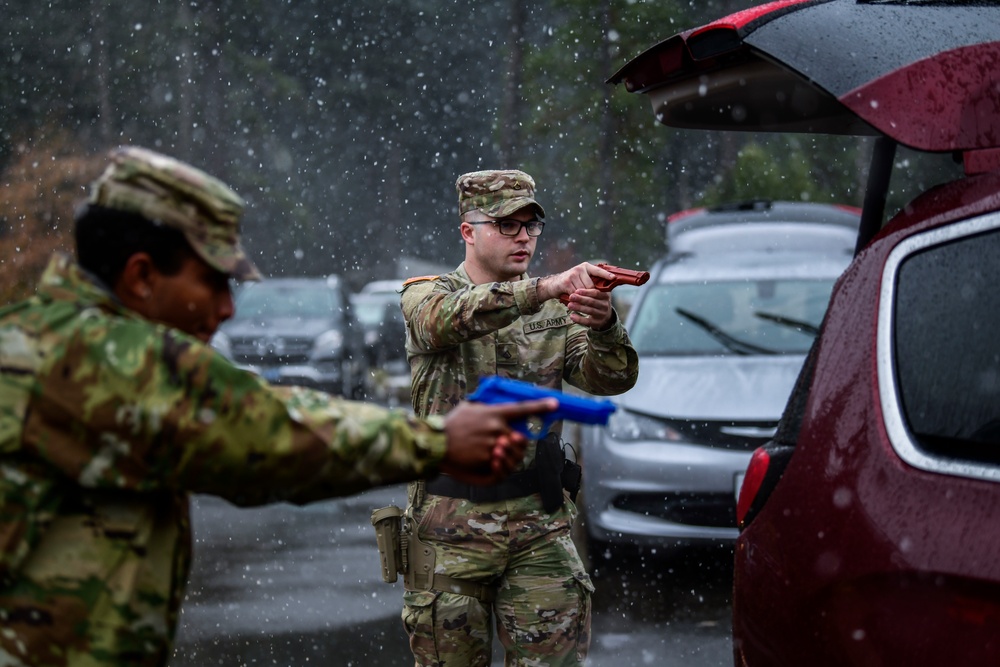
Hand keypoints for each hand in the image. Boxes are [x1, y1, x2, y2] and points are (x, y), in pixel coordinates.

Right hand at [440, 398, 557, 484]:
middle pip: (519, 436)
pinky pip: (501, 463)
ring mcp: (493, 444)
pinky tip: (486, 459)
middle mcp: (497, 427)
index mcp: (493, 413)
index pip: (522, 408)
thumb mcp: (468, 408)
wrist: (436, 443)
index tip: (555, 404)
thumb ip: (484, 405)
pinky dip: (497, 463)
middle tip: (504, 443)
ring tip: (493, 452)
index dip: (541, 406)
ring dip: (506, 453)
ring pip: (511, 451)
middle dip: (515, 441)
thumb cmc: (450, 424)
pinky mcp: (488, 458)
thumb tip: (492, 401)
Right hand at [538, 262, 614, 329]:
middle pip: (591, 286)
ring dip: (581, 297)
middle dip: (590, 294)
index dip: (606, 275)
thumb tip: (604, 287)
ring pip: (584, 291)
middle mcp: (580, 268)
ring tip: (577, 297)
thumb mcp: (581, 278)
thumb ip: (590, 280)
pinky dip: (574, 298)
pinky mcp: (566, 282)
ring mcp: (573, 274)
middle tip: (587, 298)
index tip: (614, 278)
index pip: (598, 271)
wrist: (552, 285)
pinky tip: (571, 298)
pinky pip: (576, 294)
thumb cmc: (570, 283)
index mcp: (586, 266)